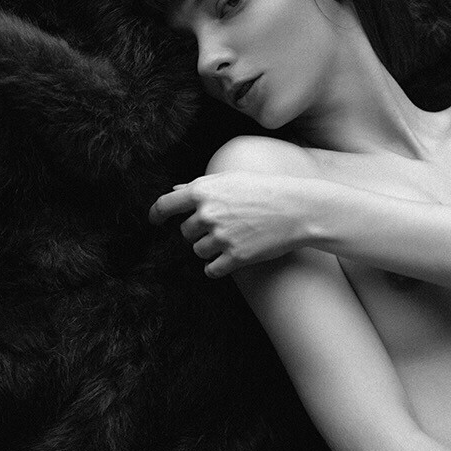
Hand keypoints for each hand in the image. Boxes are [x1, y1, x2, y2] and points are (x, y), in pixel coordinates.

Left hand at [148, 171, 306, 277]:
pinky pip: (211, 270)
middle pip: (186, 233)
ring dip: (211, 249)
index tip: (153, 221)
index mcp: (203, 191)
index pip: (165, 205)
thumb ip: (200, 187)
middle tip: (224, 226)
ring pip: (199, 251)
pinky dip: (217, 267)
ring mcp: (221, 237)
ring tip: (233, 239)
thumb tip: (175, 191)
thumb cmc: (265, 190)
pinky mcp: (235, 257)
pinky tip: (230, 259)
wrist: (297, 209)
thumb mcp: (231, 180)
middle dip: (199, 232)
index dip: (156, 214)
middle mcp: (208, 214)